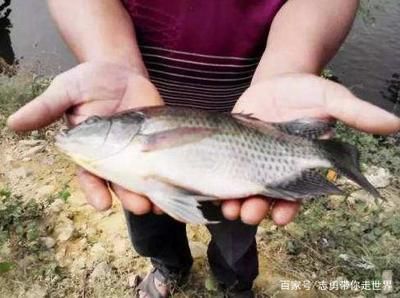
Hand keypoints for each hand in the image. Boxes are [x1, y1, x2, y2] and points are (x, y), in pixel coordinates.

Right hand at [8, 62, 163, 213]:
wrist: (119, 69)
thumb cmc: (88, 80)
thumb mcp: (65, 91)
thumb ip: (46, 108)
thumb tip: (13, 124)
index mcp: (89, 150)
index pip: (90, 176)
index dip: (95, 191)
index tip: (102, 204)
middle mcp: (114, 156)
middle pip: (121, 183)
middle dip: (129, 197)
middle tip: (140, 207)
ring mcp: (137, 150)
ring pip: (144, 177)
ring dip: (152, 192)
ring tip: (161, 204)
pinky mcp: (157, 141)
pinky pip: (163, 160)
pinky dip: (169, 173)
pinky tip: (178, 184)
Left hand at [224, 73, 399, 225]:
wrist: (277, 78)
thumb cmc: (306, 90)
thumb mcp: (331, 97)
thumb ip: (356, 112)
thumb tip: (396, 124)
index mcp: (299, 165)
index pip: (296, 194)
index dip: (290, 208)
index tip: (282, 217)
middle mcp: (275, 168)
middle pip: (266, 197)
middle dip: (258, 209)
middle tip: (249, 213)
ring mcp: (252, 160)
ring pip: (244, 189)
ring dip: (237, 203)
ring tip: (229, 208)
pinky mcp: (233, 151)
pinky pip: (225, 171)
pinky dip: (219, 182)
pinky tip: (211, 189)